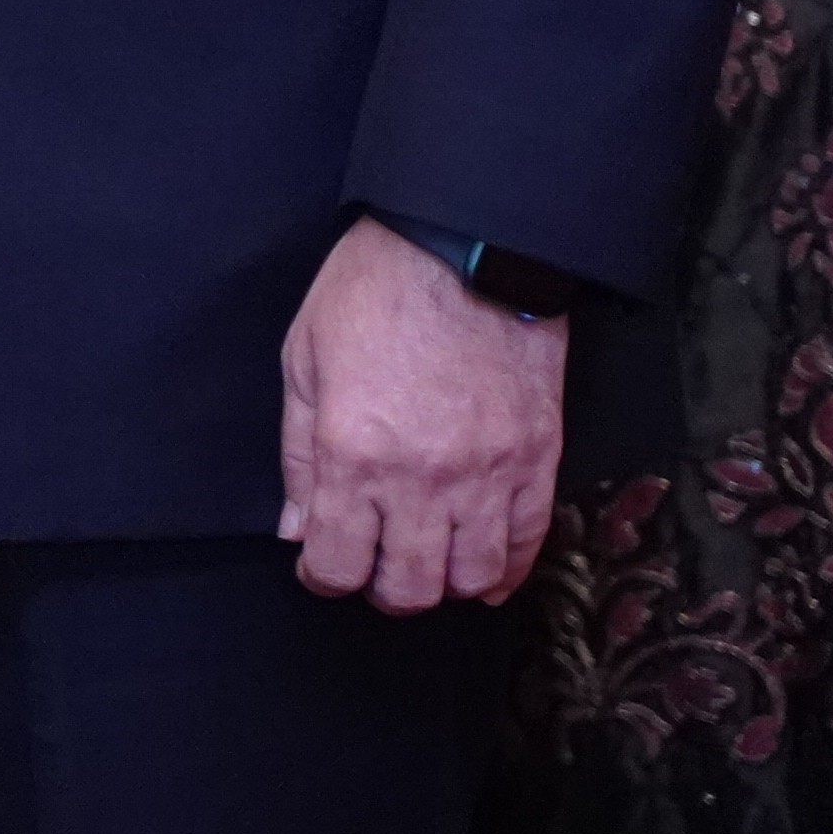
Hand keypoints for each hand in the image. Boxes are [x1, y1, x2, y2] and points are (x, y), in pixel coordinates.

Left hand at [279, 217, 567, 611]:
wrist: (464, 244)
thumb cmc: (372, 292)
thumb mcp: (304, 360)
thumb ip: (297, 455)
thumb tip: (294, 528)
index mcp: (352, 454)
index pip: (337, 563)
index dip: (323, 576)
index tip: (321, 563)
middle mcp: (422, 479)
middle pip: (409, 588)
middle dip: (383, 588)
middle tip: (374, 565)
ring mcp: (487, 475)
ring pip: (470, 579)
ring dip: (444, 583)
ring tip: (427, 560)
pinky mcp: (537, 461)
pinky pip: (527, 545)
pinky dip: (504, 571)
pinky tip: (482, 571)